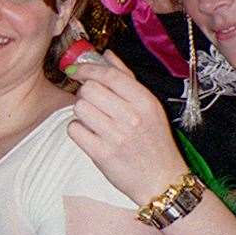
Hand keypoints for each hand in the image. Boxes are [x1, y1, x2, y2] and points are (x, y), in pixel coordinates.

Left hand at [68, 52, 188, 205]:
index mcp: (145, 102)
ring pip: (79, 108)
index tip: (78, 70)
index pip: (109, 76)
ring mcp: (116, 137)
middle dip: (85, 93)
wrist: (161, 180)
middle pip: (89, 90)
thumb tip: (106, 54)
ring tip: (93, 120)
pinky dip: (77, 130)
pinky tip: (89, 134)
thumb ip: (127, 79)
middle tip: (92, 103)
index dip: (89, 69)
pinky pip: (74, 130)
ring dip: (81, 112)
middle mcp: (131, 117)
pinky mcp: (101, 154)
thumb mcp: (149, 107)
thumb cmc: (154, 142)